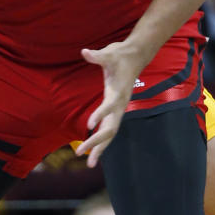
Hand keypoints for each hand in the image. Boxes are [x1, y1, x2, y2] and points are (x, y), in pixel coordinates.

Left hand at [75, 42, 147, 167]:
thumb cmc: (120, 55)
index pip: (110, 106)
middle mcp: (121, 104)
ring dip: (100, 147)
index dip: (100, 114)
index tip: (89, 124)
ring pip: (111, 133)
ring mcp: (119, 109)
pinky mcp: (116, 110)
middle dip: (96, 142)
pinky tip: (93, 150)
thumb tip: (85, 52)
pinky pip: (109, 129)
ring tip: (89, 163)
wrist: (135, 57)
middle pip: (110, 128)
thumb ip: (97, 56)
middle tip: (79, 152)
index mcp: (119, 92)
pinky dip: (101, 141)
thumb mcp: (109, 53)